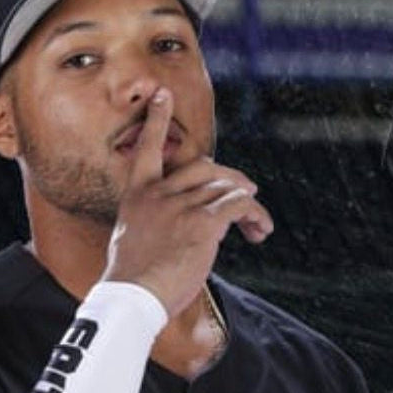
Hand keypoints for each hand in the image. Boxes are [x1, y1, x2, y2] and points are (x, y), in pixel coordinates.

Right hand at [101, 90, 273, 316]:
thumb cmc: (134, 283)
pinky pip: (239, 206)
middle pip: (204, 167)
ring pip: (227, 190)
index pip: (146, 149)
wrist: (132, 299)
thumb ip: (158, 221)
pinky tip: (261, 229)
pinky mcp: (202, 222)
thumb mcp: (135, 241)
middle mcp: (158, 194)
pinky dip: (256, 215)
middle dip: (231, 178)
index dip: (157, 120)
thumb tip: (190, 223)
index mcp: (137, 195)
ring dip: (249, 206)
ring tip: (260, 227)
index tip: (161, 93)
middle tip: (249, 193)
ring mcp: (180, 206)